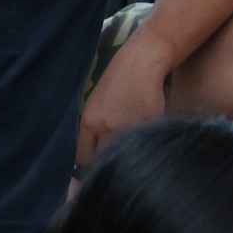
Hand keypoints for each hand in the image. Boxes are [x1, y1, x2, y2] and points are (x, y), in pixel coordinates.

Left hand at [78, 28, 171, 164]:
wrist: (141, 62)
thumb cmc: (117, 82)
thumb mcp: (95, 105)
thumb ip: (93, 131)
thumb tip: (92, 157)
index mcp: (89, 123)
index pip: (83, 159)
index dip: (89, 168)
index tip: (95, 170)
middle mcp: (105, 127)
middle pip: (103, 160)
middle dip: (107, 164)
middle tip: (113, 165)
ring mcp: (128, 125)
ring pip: (124, 154)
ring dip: (126, 157)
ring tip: (130, 155)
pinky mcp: (149, 122)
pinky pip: (142, 143)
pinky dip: (143, 146)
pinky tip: (144, 142)